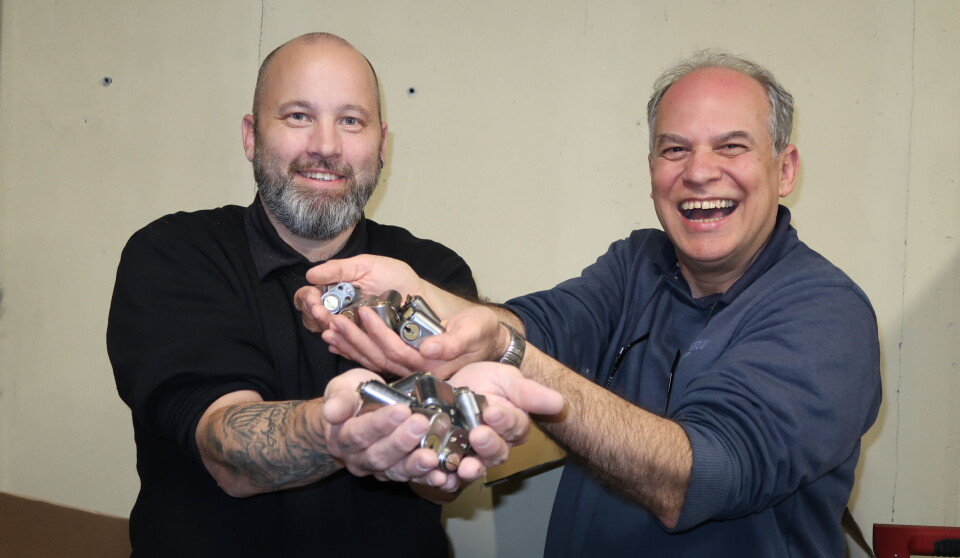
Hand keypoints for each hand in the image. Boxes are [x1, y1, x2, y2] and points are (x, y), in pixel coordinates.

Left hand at [315, 304, 507, 379]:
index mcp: (432, 365)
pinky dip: (356, 349)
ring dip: (351, 344)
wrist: (489, 341)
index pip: (398, 351)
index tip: (363, 311)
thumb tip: (427, 349)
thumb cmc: (484, 333)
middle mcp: (417, 371)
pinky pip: (376, 358)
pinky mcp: (405, 363)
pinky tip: (338, 340)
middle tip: (333, 320)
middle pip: (379, 358)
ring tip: (330, 327)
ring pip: (374, 359)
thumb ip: (453, 342)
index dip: (379, 333)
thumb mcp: (475, 331)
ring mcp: (410, 369)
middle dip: (355, 339)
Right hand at [322, 368, 455, 487]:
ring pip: (395, 471)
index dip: (380, 424)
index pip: (359, 432)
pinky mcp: (396, 473)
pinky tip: (443, 477)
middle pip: (379, 455)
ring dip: (415, 465)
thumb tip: (331, 413)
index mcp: (343, 437)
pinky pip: (412, 479)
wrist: (354, 416)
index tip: (402, 410)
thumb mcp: (341, 389)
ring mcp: (378, 469)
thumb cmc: (351, 398)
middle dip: (402, 442)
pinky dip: (428, 479)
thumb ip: (338, 399)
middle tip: (422, 424)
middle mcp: (358, 458)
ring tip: (432, 457)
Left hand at [441, 362, 565, 479]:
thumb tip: (560, 402)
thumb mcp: (505, 378)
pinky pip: (452, 474)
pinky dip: (449, 478)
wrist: (450, 383)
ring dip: (472, 468)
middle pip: (498, 452)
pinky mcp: (451, 459)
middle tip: (477, 434)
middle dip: (489, 445)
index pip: (515, 426)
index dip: (505, 421)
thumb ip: (528, 392)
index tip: (492, 412)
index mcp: (513, 424)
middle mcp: (496, 443)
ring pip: (478, 466)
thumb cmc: (483, 380)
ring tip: (464, 466)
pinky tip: (443, 478)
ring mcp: (474, 453)